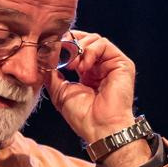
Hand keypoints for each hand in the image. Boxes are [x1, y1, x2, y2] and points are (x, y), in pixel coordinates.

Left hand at [49, 31, 138, 154]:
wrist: (100, 127)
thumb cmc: (82, 115)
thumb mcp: (60, 91)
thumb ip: (52, 73)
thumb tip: (44, 58)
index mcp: (88, 72)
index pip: (77, 47)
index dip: (64, 45)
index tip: (52, 52)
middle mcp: (101, 66)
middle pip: (86, 40)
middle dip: (70, 44)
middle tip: (62, 58)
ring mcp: (112, 64)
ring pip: (95, 39)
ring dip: (80, 49)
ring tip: (73, 66)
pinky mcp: (123, 64)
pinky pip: (104, 44)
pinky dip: (90, 50)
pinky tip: (84, 66)